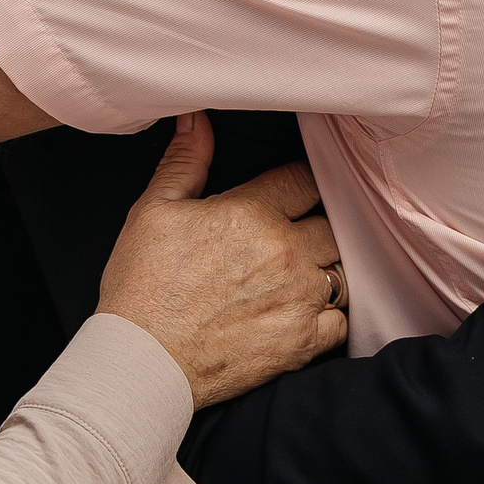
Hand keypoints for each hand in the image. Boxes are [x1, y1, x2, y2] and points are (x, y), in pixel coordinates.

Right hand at [97, 112, 349, 408]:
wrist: (143, 363)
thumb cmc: (143, 288)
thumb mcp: (153, 211)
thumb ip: (185, 161)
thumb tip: (197, 120)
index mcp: (252, 213)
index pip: (304, 179)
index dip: (302, 182)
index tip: (296, 190)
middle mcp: (285, 252)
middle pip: (330, 223)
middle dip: (316, 225)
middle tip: (296, 235)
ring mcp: (298, 299)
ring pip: (340, 270)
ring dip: (325, 268)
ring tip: (301, 273)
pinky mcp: (302, 342)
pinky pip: (341, 321)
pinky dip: (329, 316)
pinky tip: (306, 312)